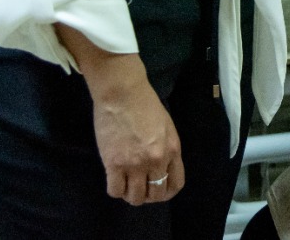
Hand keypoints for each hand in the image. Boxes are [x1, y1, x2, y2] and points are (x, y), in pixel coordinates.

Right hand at [92, 79, 185, 205]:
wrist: (122, 93)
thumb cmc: (145, 104)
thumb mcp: (166, 127)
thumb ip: (166, 149)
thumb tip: (160, 168)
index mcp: (172, 150)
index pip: (176, 184)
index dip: (167, 192)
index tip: (158, 189)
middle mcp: (156, 161)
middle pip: (156, 195)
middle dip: (149, 195)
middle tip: (140, 188)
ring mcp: (135, 164)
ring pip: (135, 197)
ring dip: (131, 195)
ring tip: (127, 185)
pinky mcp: (114, 164)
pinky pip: (115, 191)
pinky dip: (116, 190)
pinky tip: (115, 180)